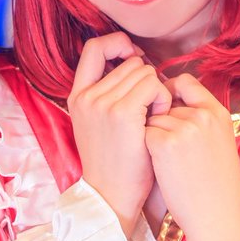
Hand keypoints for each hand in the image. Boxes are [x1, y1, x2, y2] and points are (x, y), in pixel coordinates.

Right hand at [68, 33, 170, 232]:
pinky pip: (153, 85)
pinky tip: (158, 120)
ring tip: (152, 118)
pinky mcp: (122, 113)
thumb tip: (135, 62)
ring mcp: (102, 103)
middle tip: (149, 109)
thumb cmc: (114, 164)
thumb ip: (107, 94)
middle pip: (130, 62)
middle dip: (147, 80)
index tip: (134, 57)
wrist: (111, 196)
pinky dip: (162, 99)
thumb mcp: (97, 124)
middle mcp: (87, 96)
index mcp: (77, 96)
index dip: (117, 44)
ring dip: (157, 91)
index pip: (94, 48)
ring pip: (145, 71)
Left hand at [144, 74, 239, 240]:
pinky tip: (160, 166)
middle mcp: (202, 115)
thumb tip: (172, 103)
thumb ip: (202, 120)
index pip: (186, 82)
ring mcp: (184, 128)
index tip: (164, 107)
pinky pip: (144, 133)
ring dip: (152, 135)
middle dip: (161, 120)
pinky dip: (145, 148)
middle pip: (165, 102)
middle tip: (171, 149)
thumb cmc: (216, 187)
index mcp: (218, 113)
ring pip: (152, 118)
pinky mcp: (164, 143)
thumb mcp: (221, 143)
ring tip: (169, 162)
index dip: (169, 92)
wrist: (216, 216)